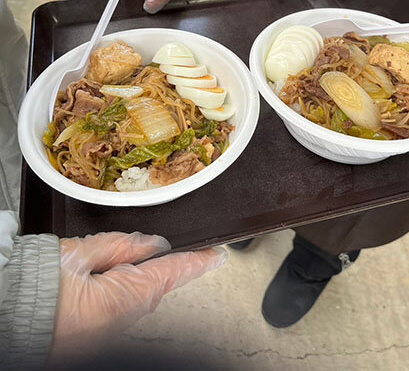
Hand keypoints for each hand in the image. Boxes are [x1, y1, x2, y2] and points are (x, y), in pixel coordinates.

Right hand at [50, 232, 226, 356]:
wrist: (5, 315)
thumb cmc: (34, 285)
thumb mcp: (79, 253)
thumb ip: (120, 246)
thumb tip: (152, 243)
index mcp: (120, 297)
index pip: (171, 274)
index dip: (197, 263)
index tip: (216, 255)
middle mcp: (120, 320)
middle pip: (158, 288)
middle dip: (173, 269)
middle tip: (189, 252)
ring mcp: (109, 331)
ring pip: (142, 298)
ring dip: (152, 279)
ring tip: (156, 260)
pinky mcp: (96, 336)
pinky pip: (125, 309)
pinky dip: (133, 291)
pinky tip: (128, 279)